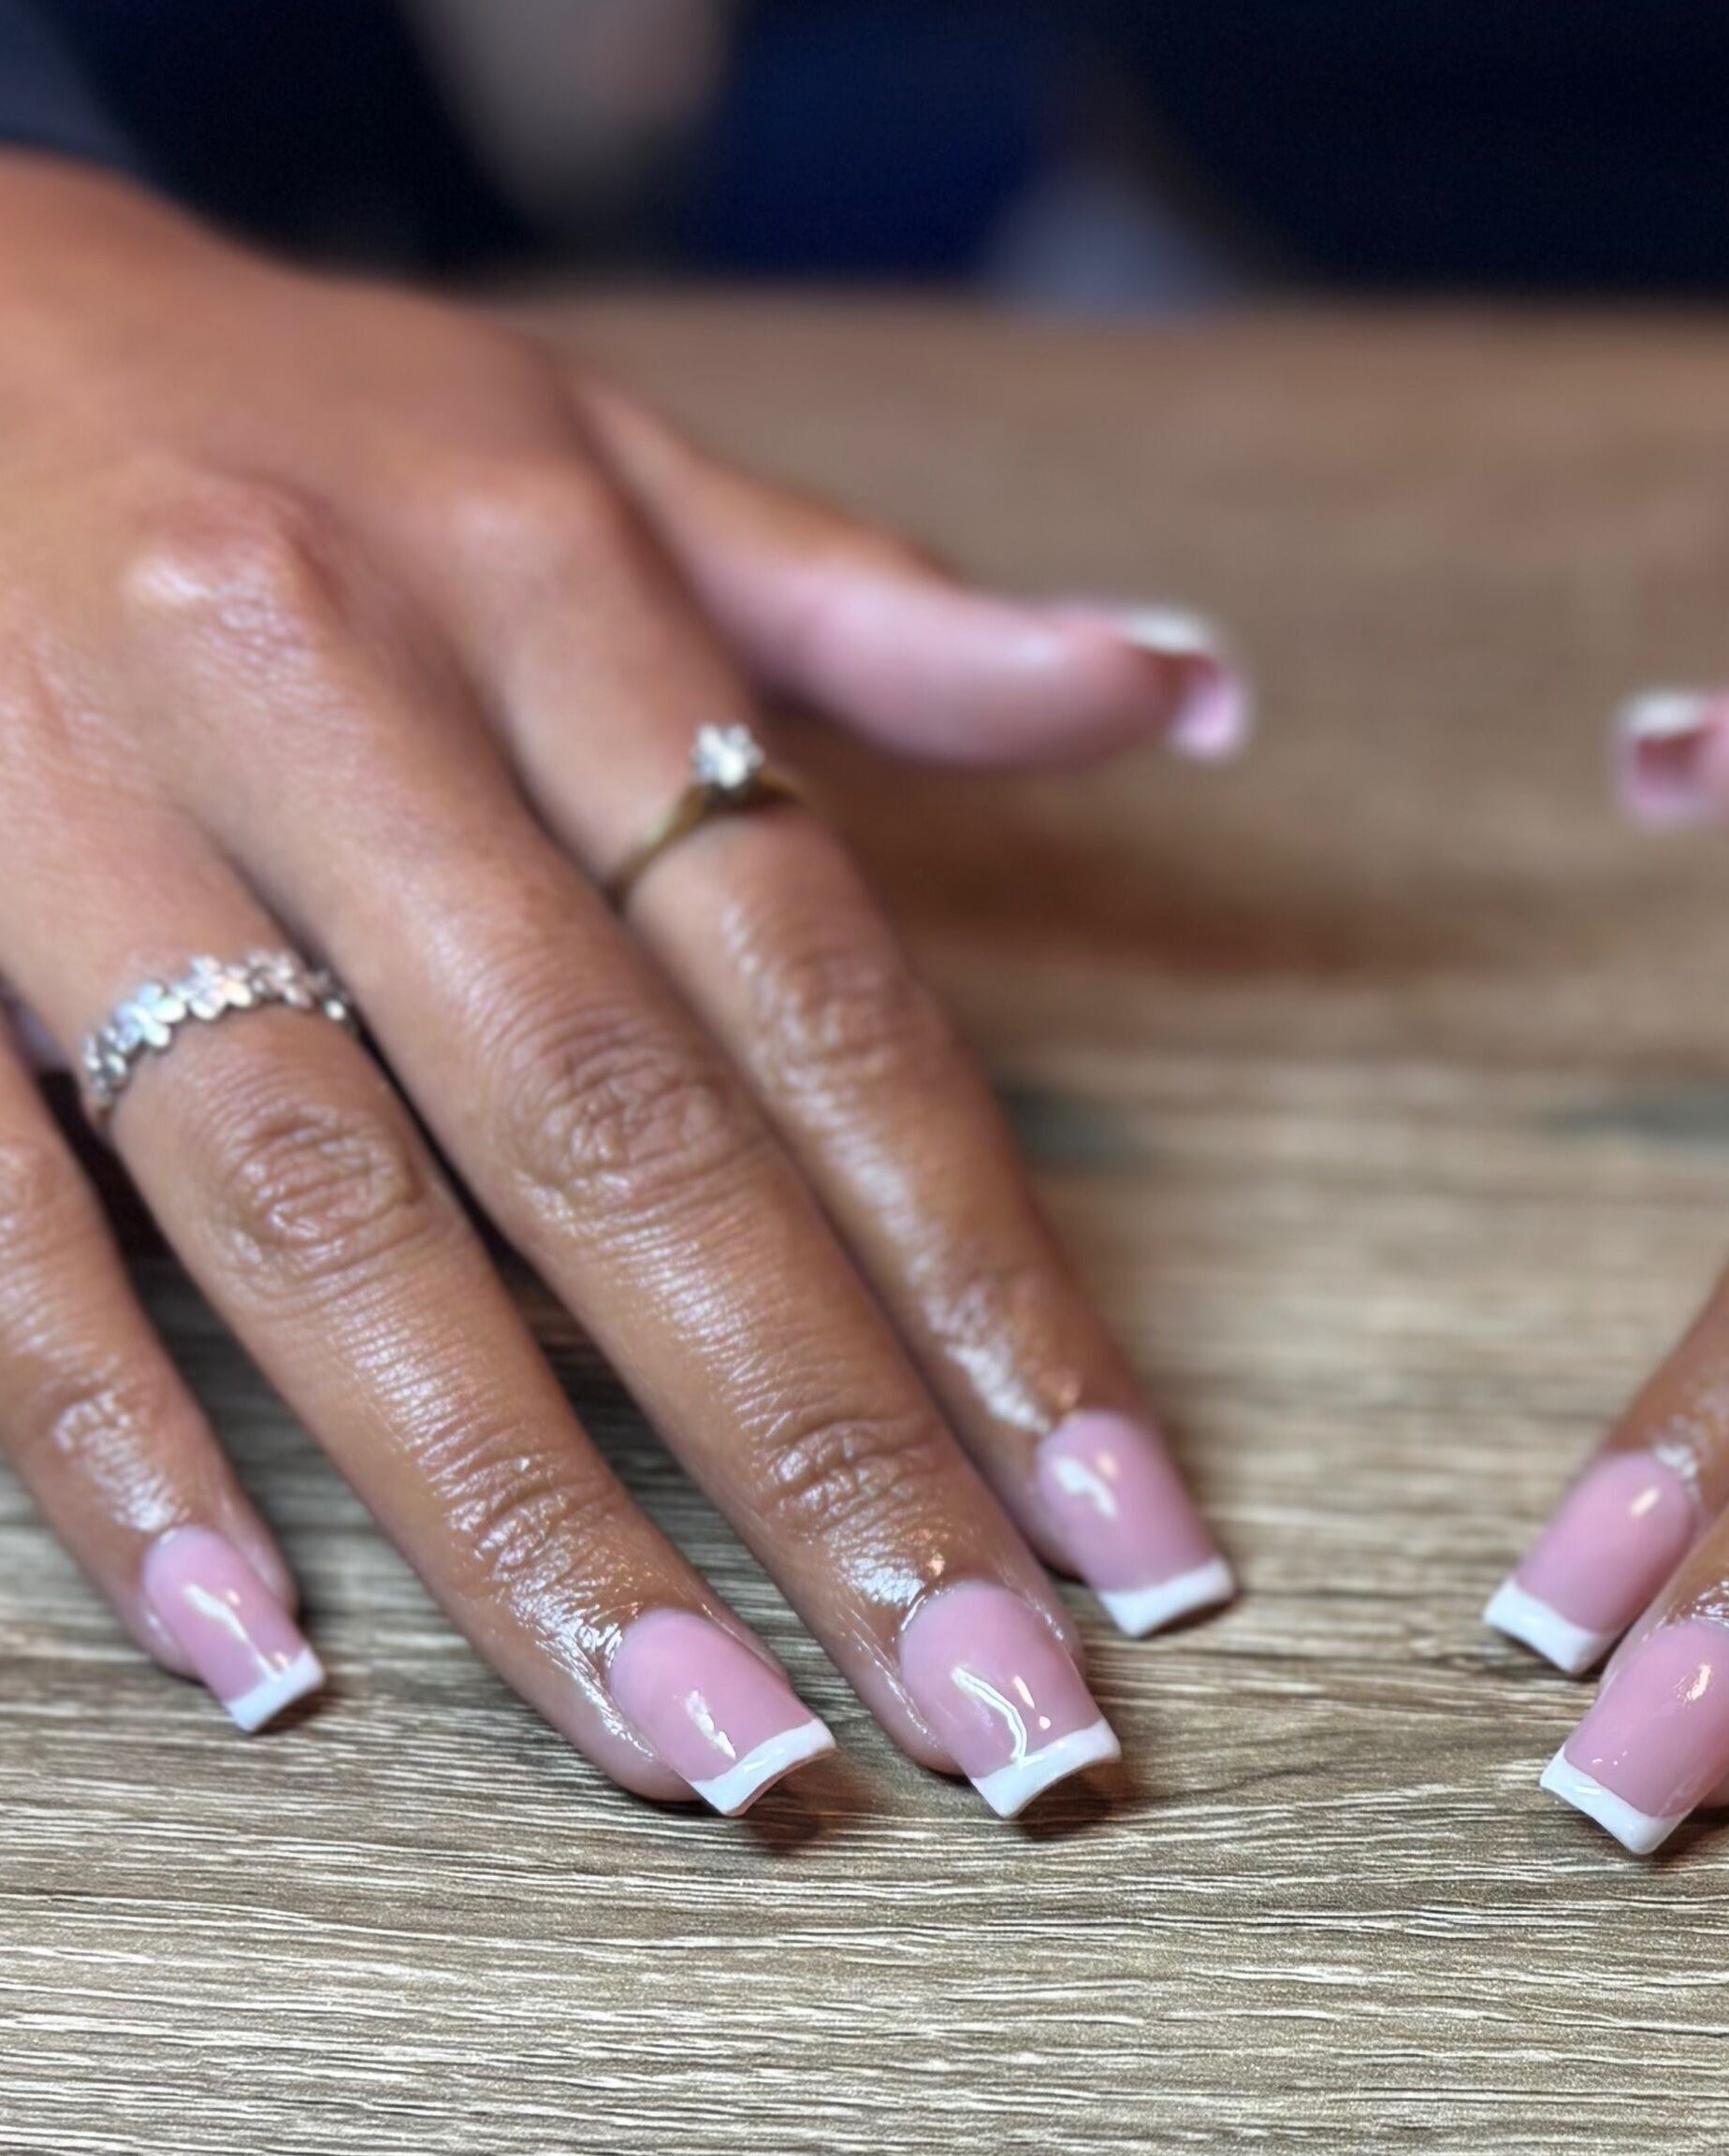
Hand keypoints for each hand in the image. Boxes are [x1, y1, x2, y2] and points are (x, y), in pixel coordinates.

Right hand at [0, 158, 1240, 1814]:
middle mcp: (325, 704)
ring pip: (333, 1211)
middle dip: (822, 1451)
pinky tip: (267, 1654)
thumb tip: (1189, 687)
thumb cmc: (290, 412)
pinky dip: (117, 1434)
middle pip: (619, 1139)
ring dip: (527, 1506)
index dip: (991, 1273)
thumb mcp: (591, 451)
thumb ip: (881, 613)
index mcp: (543, 589)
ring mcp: (70, 823)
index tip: (1130, 1523)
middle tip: (993, 1713)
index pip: (824, 996)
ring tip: (712, 1744)